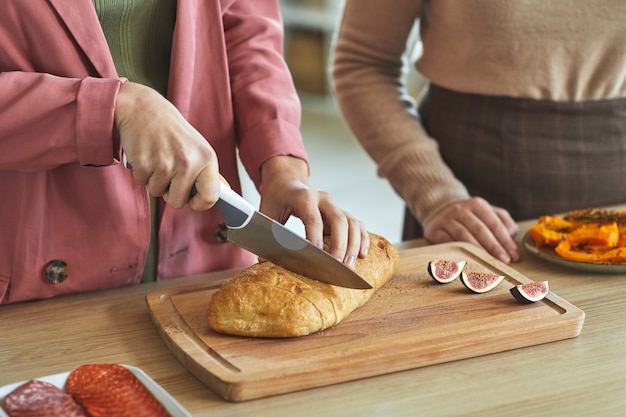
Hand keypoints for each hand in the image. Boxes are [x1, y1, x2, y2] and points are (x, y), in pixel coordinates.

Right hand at [114, 82, 219, 210]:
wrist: (143, 109)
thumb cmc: (172, 130)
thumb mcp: (198, 147)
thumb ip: (207, 171)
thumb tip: (223, 192)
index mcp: (206, 158)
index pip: (211, 196)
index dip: (200, 204)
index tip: (193, 200)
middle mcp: (188, 162)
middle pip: (178, 202)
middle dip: (171, 193)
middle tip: (169, 173)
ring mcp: (165, 164)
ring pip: (157, 192)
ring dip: (155, 180)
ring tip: (157, 158)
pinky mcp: (144, 164)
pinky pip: (141, 183)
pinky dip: (141, 173)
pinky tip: (146, 155)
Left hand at [258, 156, 369, 266]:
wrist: (288, 180)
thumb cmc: (277, 197)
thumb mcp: (266, 212)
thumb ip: (265, 233)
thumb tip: (262, 261)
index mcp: (303, 196)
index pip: (312, 217)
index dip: (315, 235)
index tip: (316, 254)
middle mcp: (323, 198)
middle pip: (338, 219)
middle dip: (340, 243)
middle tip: (337, 264)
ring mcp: (334, 204)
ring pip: (351, 221)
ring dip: (353, 244)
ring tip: (350, 264)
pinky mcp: (341, 211)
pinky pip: (357, 224)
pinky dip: (362, 238)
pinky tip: (362, 254)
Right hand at [423, 197, 519, 263]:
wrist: (440, 209)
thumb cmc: (470, 215)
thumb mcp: (487, 212)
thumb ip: (502, 220)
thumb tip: (512, 233)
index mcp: (477, 204)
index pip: (494, 224)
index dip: (506, 241)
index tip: (514, 256)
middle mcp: (460, 209)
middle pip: (480, 230)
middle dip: (494, 247)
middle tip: (505, 261)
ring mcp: (446, 219)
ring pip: (464, 236)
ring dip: (478, 251)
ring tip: (489, 262)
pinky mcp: (434, 229)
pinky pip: (447, 242)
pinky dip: (458, 251)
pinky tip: (468, 260)